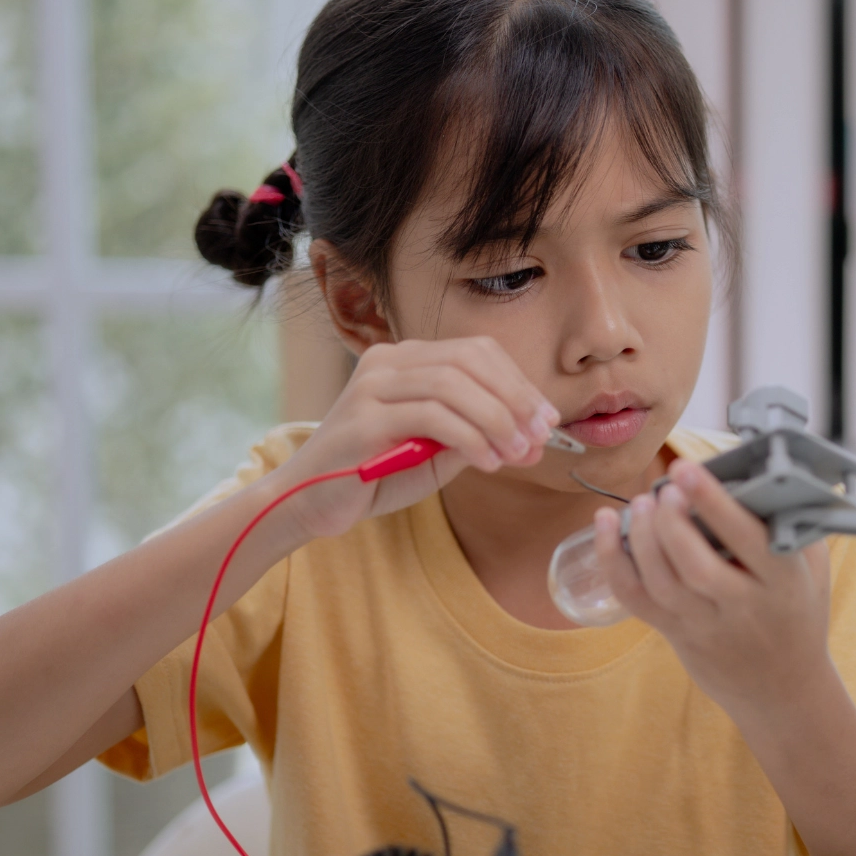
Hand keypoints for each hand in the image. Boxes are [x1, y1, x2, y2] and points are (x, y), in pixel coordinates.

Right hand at [270, 336, 558, 541]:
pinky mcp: (364, 417)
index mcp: (407, 360)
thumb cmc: (375, 475)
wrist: (309, 503)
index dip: (518, 382)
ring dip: (496, 419)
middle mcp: (388, 361)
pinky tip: (488, 462)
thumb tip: (532, 438)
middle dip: (514, 397)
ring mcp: (373, 385)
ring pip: (453, 384)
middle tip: (539, 435)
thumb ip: (478, 437)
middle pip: (469, 359)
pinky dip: (469, 437)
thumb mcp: (436, 454)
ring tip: (516, 452)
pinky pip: (432, 416)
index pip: (476, 352)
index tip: (547, 419)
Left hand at [593, 459, 833, 714]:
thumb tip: (757, 471)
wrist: (783, 688)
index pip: (748, 540)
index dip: (714, 503)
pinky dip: (613, 561)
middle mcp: (742, 606)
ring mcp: (704, 624)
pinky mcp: (675, 633)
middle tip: (664, 489)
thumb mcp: (812, 569)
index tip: (687, 470)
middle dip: (673, 523)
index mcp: (783, 583)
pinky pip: (635, 598)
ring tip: (640, 503)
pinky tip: (605, 525)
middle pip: (696, 566)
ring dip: (643, 539)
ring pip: (662, 583)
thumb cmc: (798, 613)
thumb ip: (791, 524)